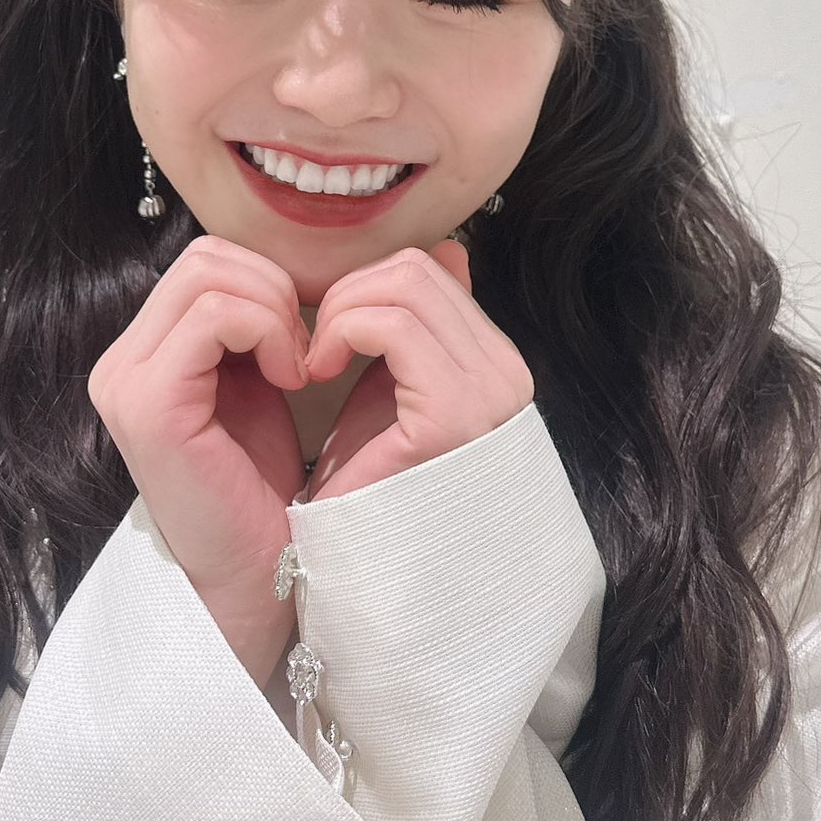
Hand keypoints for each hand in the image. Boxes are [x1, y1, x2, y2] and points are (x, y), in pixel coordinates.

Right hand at [86, 237, 311, 670]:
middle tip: (309, 351)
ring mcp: (127, 381)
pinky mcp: (148, 404)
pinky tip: (292, 377)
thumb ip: (283, 318)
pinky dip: (265, 331)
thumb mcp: (276, 383)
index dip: (273, 282)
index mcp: (150, 353)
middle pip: (207, 257)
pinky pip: (213, 316)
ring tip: (300, 367)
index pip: (210, 261)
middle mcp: (124, 361)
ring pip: (210, 274)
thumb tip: (381, 248)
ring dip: (275, 311)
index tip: (313, 335)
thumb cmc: (274, 491)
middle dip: (276, 290)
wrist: (260, 579)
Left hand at [301, 240, 533, 501]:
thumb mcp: (395, 389)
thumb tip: (448, 251)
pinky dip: (341, 332)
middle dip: (349, 294)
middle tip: (314, 346)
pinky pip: (389, 325)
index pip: (431, 271)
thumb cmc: (372, 486)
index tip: (328, 333)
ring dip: (340, 312)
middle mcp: (506, 373)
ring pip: (403, 284)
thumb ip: (417, 328)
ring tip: (315, 361)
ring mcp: (488, 392)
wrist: (363, 569)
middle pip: (417, 268)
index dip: (364, 287)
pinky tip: (316, 371)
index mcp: (495, 365)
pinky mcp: (452, 412)